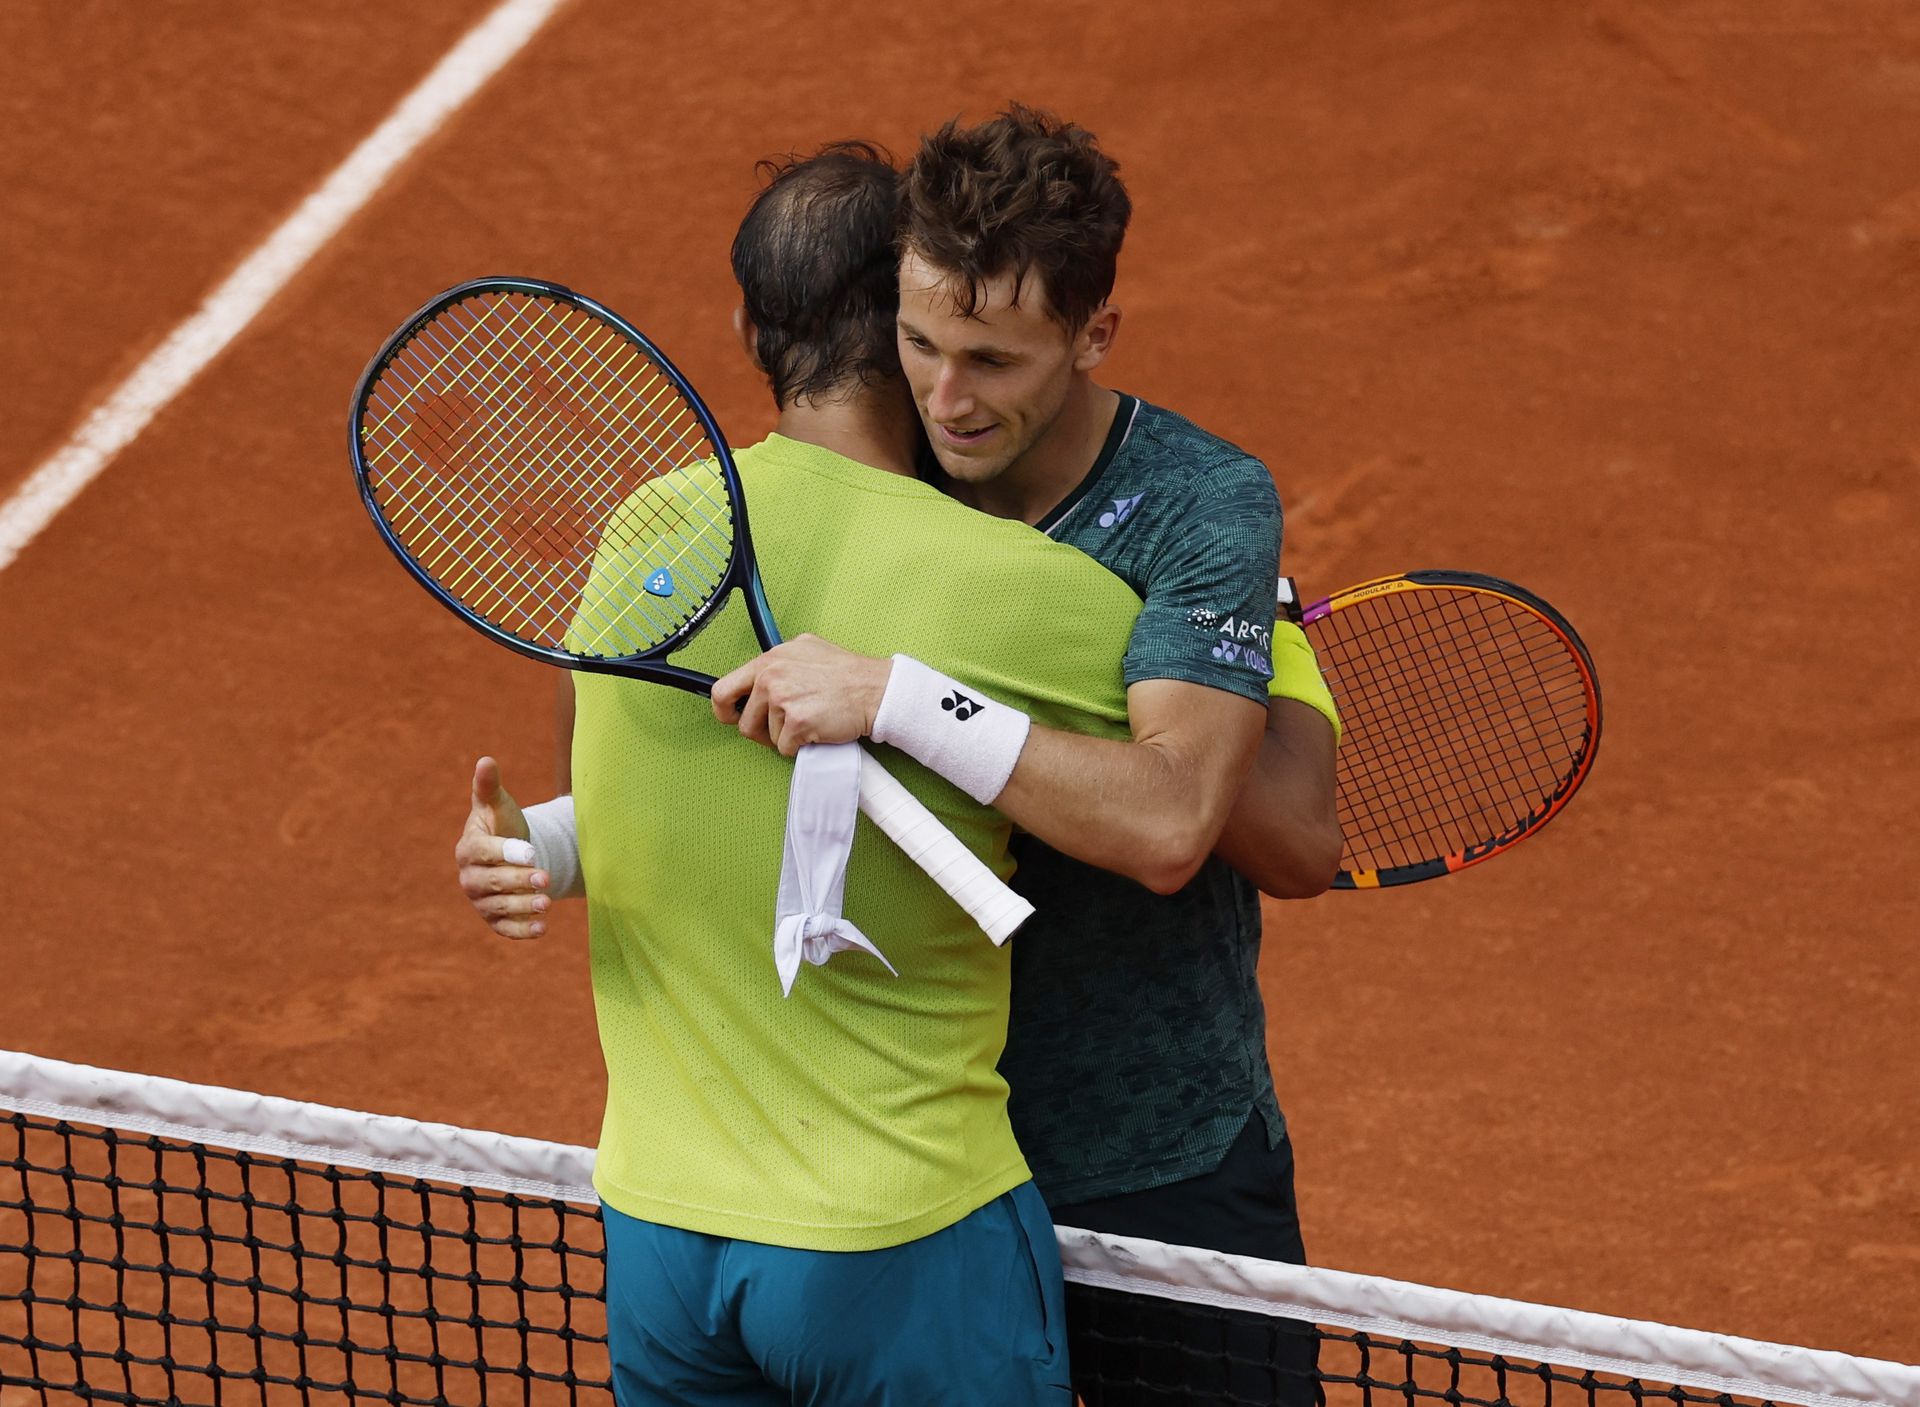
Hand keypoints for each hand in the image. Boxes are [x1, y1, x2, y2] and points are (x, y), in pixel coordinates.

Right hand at [454, 757, 549, 938]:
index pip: (485, 852)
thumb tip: (486, 760)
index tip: (531, 852)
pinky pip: (505, 928)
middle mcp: (471, 878)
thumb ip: (489, 786)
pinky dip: (522, 931)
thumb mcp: (498, 804)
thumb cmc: (502, 824)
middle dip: (519, 881)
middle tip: (545, 878)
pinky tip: (542, 929)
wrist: (511, 854)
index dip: (506, 853)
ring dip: (523, 907)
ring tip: (547, 904)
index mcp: (469, 848)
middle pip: (493, 882)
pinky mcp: (494, 919)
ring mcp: (481, 901)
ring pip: (501, 907)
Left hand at [711, 635, 891, 756]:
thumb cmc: (848, 674)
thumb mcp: (807, 650)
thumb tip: (762, 678)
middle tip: (781, 729)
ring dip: (785, 738)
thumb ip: (780, 663)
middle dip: (760, 732)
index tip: (732, 718)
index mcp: (770, 659)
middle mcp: (771, 676)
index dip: (724, 710)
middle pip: (743, 722)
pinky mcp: (796, 722)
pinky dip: (801, 747)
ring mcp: (782, 699)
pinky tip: (816, 730)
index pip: (724, 688)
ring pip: (766, 737)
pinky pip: (785, 749)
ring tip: (808, 723)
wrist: (876, 690)